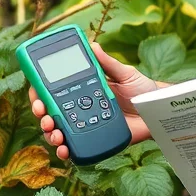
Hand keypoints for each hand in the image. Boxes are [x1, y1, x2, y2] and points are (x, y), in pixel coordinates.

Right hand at [29, 41, 154, 159]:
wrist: (159, 112)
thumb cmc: (143, 90)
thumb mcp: (126, 74)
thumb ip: (108, 63)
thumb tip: (92, 45)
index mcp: (84, 89)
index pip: (54, 91)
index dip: (40, 94)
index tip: (37, 96)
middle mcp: (81, 108)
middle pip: (52, 114)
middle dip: (42, 116)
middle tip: (44, 116)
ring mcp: (87, 126)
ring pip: (60, 133)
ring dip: (51, 135)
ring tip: (56, 135)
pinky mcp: (96, 141)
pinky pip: (77, 148)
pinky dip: (66, 150)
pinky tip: (64, 150)